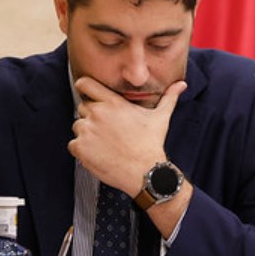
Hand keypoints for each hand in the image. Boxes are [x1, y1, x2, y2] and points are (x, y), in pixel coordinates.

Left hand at [68, 78, 186, 196]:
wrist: (144, 171)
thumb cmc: (151, 143)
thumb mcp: (161, 117)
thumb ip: (169, 97)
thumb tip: (181, 84)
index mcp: (113, 102)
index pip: (85, 84)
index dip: (86, 88)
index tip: (91, 95)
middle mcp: (97, 113)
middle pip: (82, 106)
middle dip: (92, 115)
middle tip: (107, 128)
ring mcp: (86, 131)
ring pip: (77, 126)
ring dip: (87, 132)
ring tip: (105, 142)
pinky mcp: (79, 147)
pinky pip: (73, 144)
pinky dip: (82, 149)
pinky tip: (99, 153)